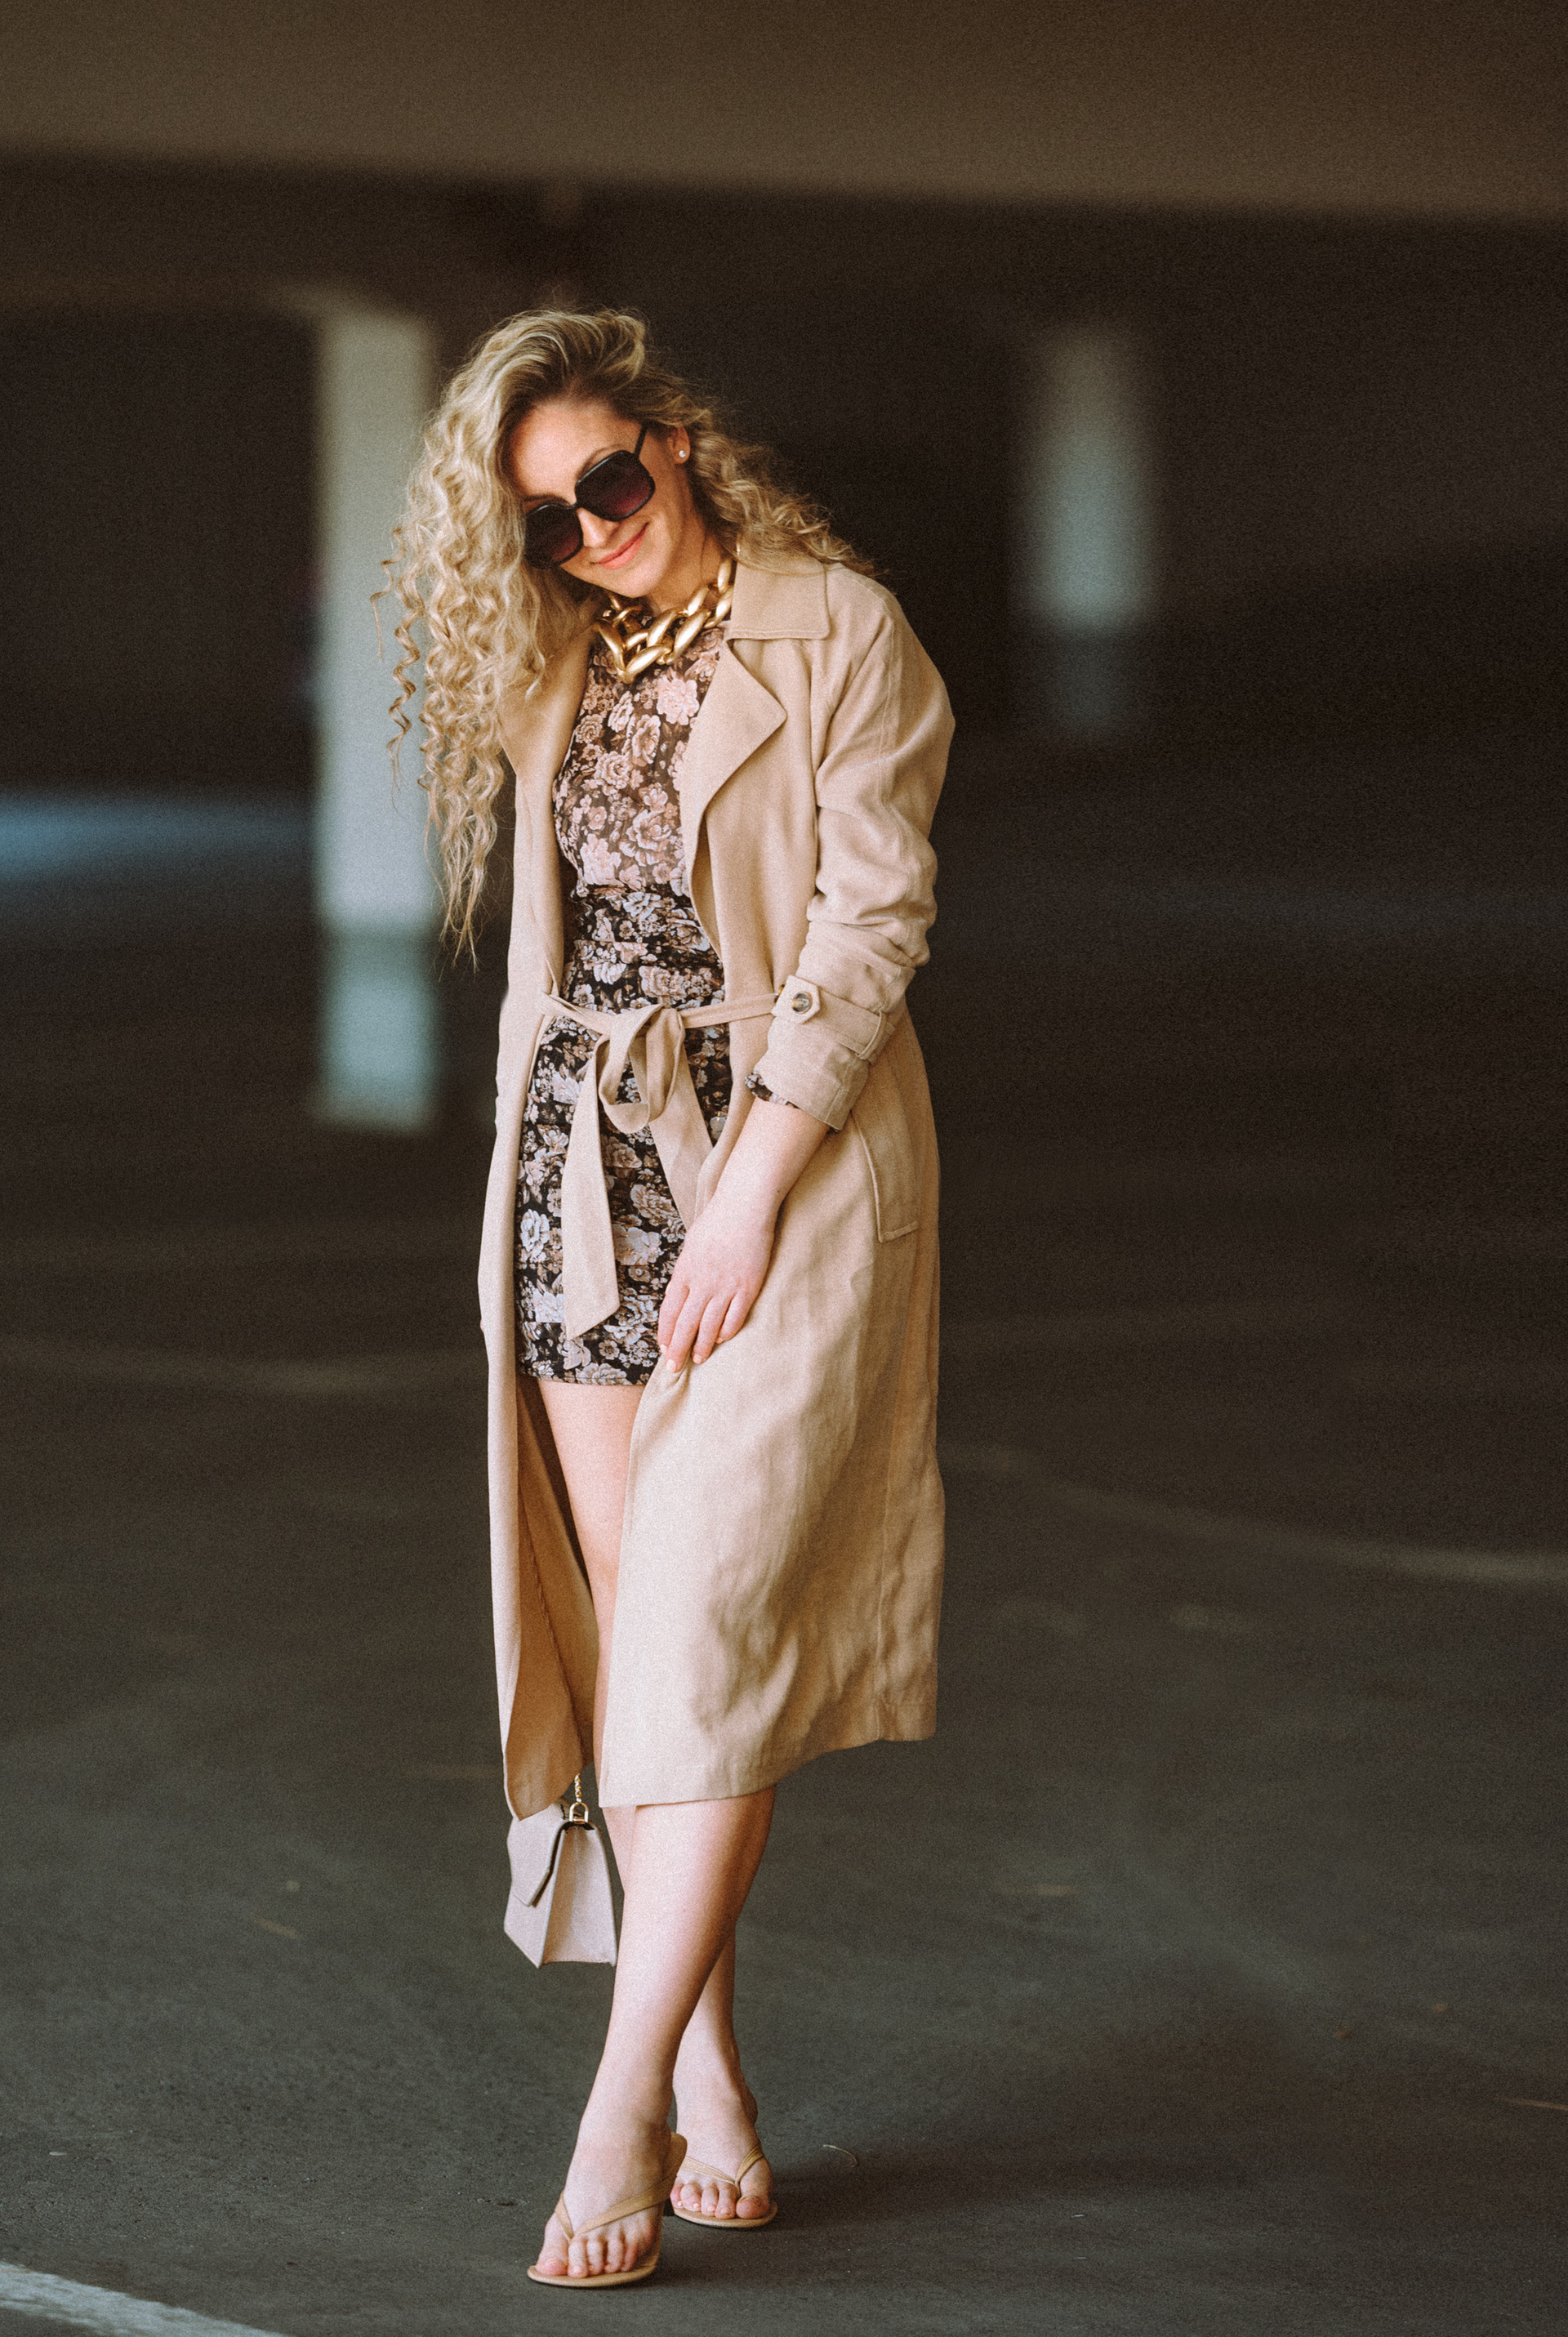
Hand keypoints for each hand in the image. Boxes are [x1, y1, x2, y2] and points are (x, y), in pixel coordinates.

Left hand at [657, 1184, 777, 1371]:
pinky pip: (736, 1317)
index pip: (669, 1312)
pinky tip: (722, 1340)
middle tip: (673, 1368)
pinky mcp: (748, 1287)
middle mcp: (702, 1284)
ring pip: (710, 1326)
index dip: (665, 1333)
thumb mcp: (691, 1247)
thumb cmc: (717, 1222)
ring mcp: (726, 1287)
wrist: (744, 1207)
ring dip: (702, 1346)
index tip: (662, 1348)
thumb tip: (677, 1295)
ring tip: (697, 1360)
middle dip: (677, 1350)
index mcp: (684, 1273)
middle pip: (685, 1325)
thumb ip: (685, 1273)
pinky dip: (727, 1332)